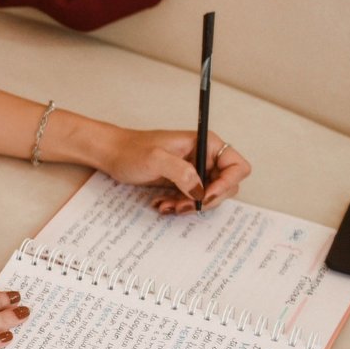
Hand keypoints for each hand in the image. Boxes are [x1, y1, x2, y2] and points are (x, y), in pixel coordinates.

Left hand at [97, 127, 251, 214]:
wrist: (112, 154)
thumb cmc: (131, 149)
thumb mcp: (156, 159)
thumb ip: (181, 173)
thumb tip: (201, 191)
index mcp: (206, 143)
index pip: (237, 167)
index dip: (227, 184)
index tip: (206, 196)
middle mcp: (205, 156)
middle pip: (226, 186)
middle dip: (206, 200)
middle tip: (182, 205)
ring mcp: (195, 170)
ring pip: (208, 197)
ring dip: (190, 205)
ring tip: (167, 205)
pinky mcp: (184, 181)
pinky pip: (192, 200)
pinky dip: (180, 205)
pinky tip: (162, 203)